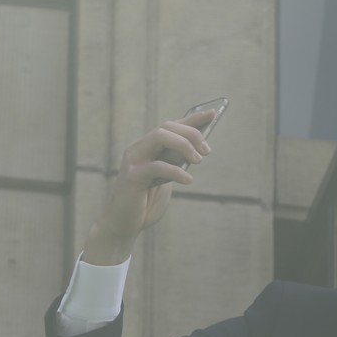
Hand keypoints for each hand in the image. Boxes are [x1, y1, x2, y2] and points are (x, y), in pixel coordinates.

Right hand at [82, 111, 214, 264]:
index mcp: (147, 147)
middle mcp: (138, 148)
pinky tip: (188, 181)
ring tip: (198, 161)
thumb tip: (199, 150)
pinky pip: (157, 166)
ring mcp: (133, 161)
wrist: (124, 224)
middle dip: (191, 135)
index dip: (193, 118)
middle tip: (206, 152)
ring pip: (160, 137)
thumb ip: (176, 164)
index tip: (213, 112)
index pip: (171, 126)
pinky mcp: (132, 176)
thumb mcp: (166, 179)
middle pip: (167, 127)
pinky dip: (176, 171)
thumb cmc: (147, 201)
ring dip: (184, 145)